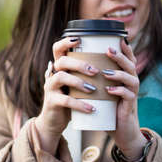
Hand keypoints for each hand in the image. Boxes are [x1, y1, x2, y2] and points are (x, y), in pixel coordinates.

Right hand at [35, 37, 98, 154]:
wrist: (54, 122)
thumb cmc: (71, 99)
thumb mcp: (77, 85)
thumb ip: (86, 74)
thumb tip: (111, 61)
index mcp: (59, 67)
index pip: (57, 48)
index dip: (66, 41)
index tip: (80, 39)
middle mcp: (52, 74)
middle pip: (62, 61)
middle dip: (79, 63)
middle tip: (95, 71)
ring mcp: (50, 88)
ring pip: (61, 77)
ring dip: (79, 81)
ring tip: (93, 89)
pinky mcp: (51, 102)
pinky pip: (65, 100)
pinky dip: (80, 104)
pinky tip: (92, 108)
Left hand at [103, 39, 146, 160]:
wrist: (121, 132)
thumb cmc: (110, 108)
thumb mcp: (104, 90)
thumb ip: (97, 78)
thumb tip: (79, 63)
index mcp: (126, 76)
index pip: (128, 58)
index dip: (124, 47)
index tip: (115, 37)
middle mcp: (132, 82)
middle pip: (130, 64)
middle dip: (120, 55)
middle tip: (108, 49)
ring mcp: (132, 94)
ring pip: (131, 78)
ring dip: (118, 73)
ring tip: (105, 71)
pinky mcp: (130, 106)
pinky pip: (128, 95)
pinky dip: (119, 91)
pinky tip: (109, 89)